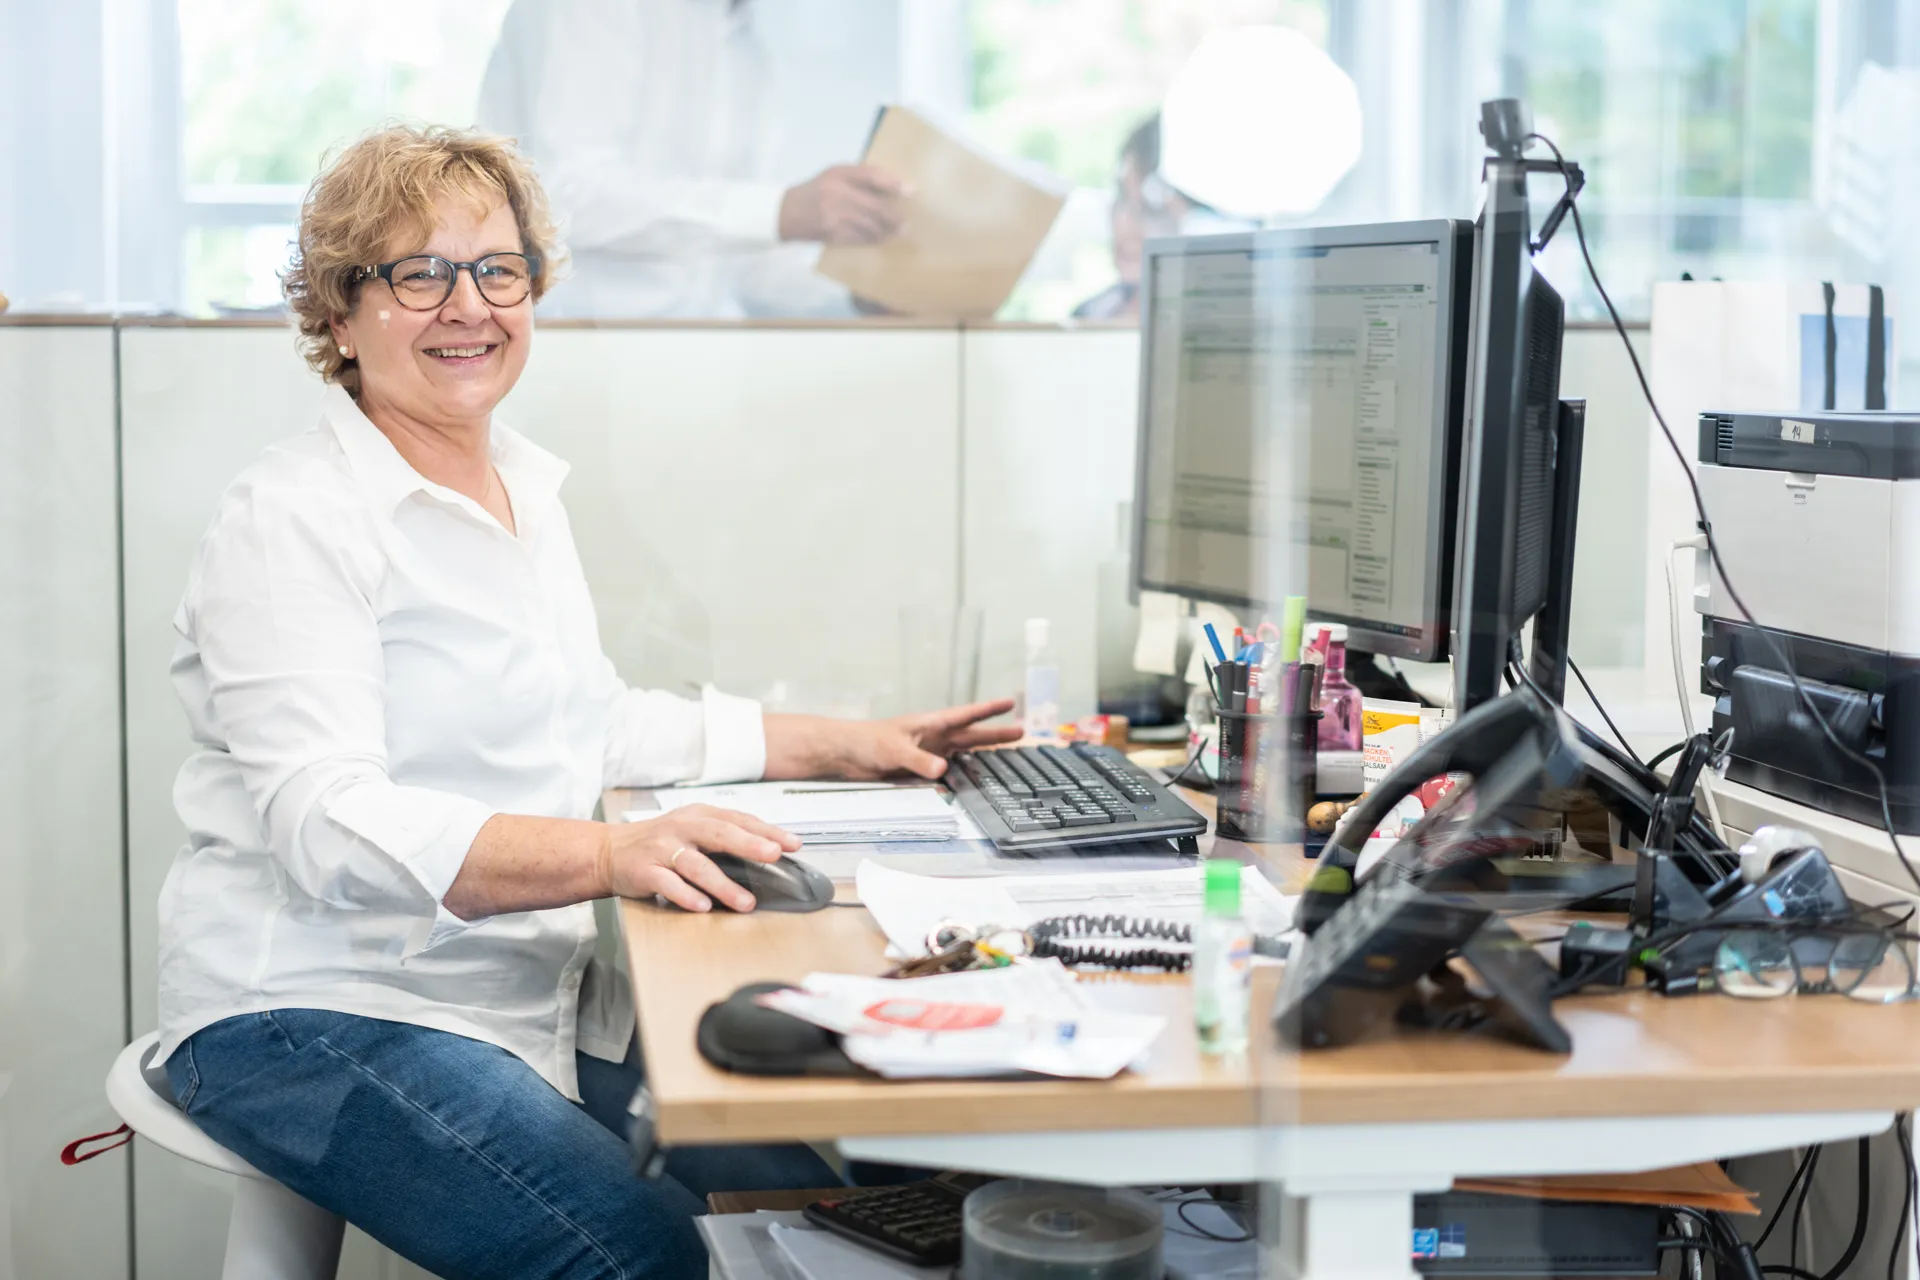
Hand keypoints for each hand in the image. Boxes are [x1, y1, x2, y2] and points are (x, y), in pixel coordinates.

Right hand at [602, 804, 800, 912]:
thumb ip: (725, 836)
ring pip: (696, 864)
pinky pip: (669, 884)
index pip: (738, 819)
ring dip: (723, 885)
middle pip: (719, 833)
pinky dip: (687, 895)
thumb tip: (770, 850)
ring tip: (745, 902)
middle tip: (774, 855)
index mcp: (699, 815)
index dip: (767, 831)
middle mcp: (682, 828)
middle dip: (749, 844)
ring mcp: (662, 849)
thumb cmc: (660, 842)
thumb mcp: (693, 829)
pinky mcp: (645, 871)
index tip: (792, 843)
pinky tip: (703, 906)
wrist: (609, 850)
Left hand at [767, 698, 1023, 780]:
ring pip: (962, 755)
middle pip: (971, 735)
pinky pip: (946, 775)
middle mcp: (932, 738)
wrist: (843, 754)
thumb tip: (943, 770)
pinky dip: (960, 778)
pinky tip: (971, 784)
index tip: (1011, 702)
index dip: (989, 709)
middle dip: (996, 734)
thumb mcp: (894, 749)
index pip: (966, 715)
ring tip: (1005, 759)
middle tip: (1022, 732)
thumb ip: (919, 760)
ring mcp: (927, 754)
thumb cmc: (865, 741)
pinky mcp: (918, 771)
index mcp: (930, 724)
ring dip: (982, 756)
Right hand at [778, 165, 904, 244]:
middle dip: (893, 217)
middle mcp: (837, 193)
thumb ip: (859, 176)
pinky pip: (859, 238)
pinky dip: (873, 239)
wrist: (787, 212)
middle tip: (905, 224)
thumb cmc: (816, 190)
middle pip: (875, 206)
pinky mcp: (833, 233)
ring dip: (886, 231)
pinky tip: (880, 238)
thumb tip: (891, 184)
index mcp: (839, 174)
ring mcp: (835, 215)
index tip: (911, 191)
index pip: (871, 175)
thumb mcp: (834, 174)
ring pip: (870, 225)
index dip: (892, 183)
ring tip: (897, 233)